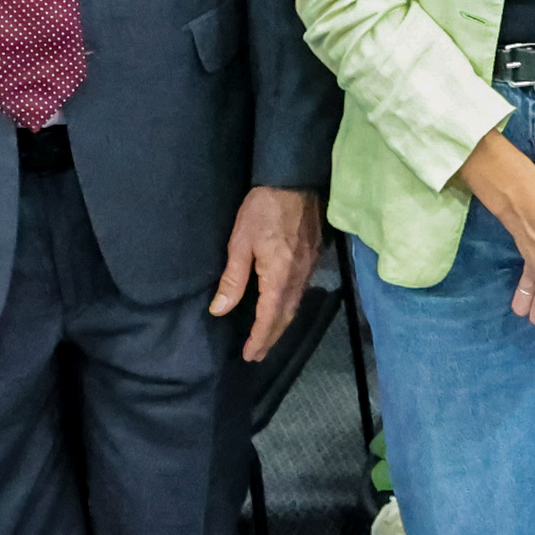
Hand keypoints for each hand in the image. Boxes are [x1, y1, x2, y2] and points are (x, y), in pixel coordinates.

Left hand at [210, 185, 323, 360]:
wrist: (295, 180)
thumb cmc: (263, 209)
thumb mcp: (240, 242)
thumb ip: (233, 279)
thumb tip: (220, 309)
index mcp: (279, 277)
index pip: (269, 317)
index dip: (259, 338)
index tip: (250, 355)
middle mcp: (299, 277)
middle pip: (286, 316)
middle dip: (271, 337)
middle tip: (257, 354)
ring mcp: (310, 268)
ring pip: (296, 305)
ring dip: (281, 324)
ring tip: (268, 337)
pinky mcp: (314, 257)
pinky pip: (302, 291)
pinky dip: (290, 307)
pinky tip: (282, 307)